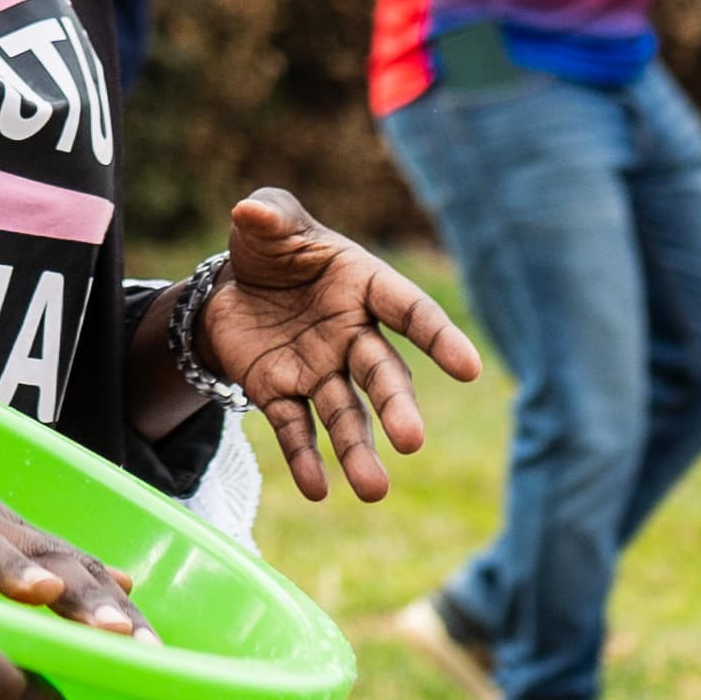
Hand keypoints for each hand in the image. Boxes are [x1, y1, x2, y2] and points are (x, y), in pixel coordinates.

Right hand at [0, 394, 135, 635]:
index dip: (105, 605)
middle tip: (157, 655)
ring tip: (118, 633)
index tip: (153, 650)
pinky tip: (40, 590)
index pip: (62, 570)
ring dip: (79, 599)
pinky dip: (9, 569)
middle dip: (110, 615)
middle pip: (65, 570)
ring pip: (33, 560)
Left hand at [181, 188, 488, 504]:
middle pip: (382, 374)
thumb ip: (268, 213)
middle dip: (396, 407)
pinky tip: (317, 488)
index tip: (470, 370)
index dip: (439, 339)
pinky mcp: (281, 393)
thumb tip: (252, 210)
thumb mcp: (268, 222)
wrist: (230, 289)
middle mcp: (352, 335)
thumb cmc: (269, 248)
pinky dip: (304, 458)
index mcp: (364, 286)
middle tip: (412, 442)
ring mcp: (319, 370)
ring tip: (373, 490)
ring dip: (357, 449)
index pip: (410, 312)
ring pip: (344, 413)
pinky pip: (295, 428)